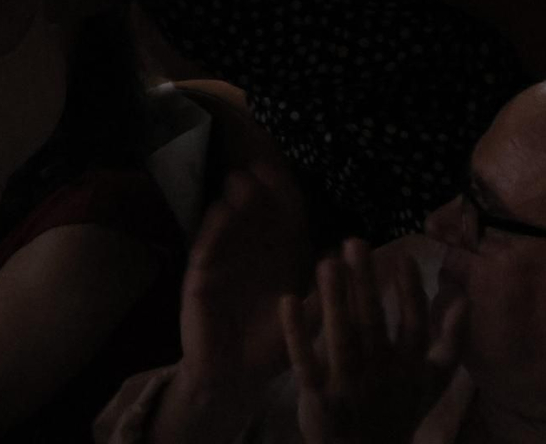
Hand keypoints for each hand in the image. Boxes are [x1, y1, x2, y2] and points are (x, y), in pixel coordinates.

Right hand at [177, 168, 306, 404]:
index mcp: (278, 258)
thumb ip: (324, 293)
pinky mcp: (201, 279)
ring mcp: (223, 263)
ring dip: (235, 202)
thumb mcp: (306, 320)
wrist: (233, 378)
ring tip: (240, 181)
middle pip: (255, 213)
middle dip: (259, 189)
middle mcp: (250, 253)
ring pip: (229, 224)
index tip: (286, 174)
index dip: (284, 195)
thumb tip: (345, 259)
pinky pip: (206, 249)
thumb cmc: (271, 347)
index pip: (283, 218)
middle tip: (261, 167)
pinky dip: (213, 230)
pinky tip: (219, 212)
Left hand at [283, 241, 465, 443]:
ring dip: (334, 301)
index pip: (413, 325)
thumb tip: (464, 299)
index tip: (403, 257)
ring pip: (342, 339)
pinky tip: (289, 299)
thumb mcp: (432, 383)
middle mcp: (381, 375)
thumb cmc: (398, 410)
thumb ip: (450, 342)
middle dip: (365, 284)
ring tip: (326, 263)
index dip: (410, 293)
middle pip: (373, 324)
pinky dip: (297, 333)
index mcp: (409, 368)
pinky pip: (306, 362)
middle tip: (354, 242)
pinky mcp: (319, 398)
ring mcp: (349, 387)